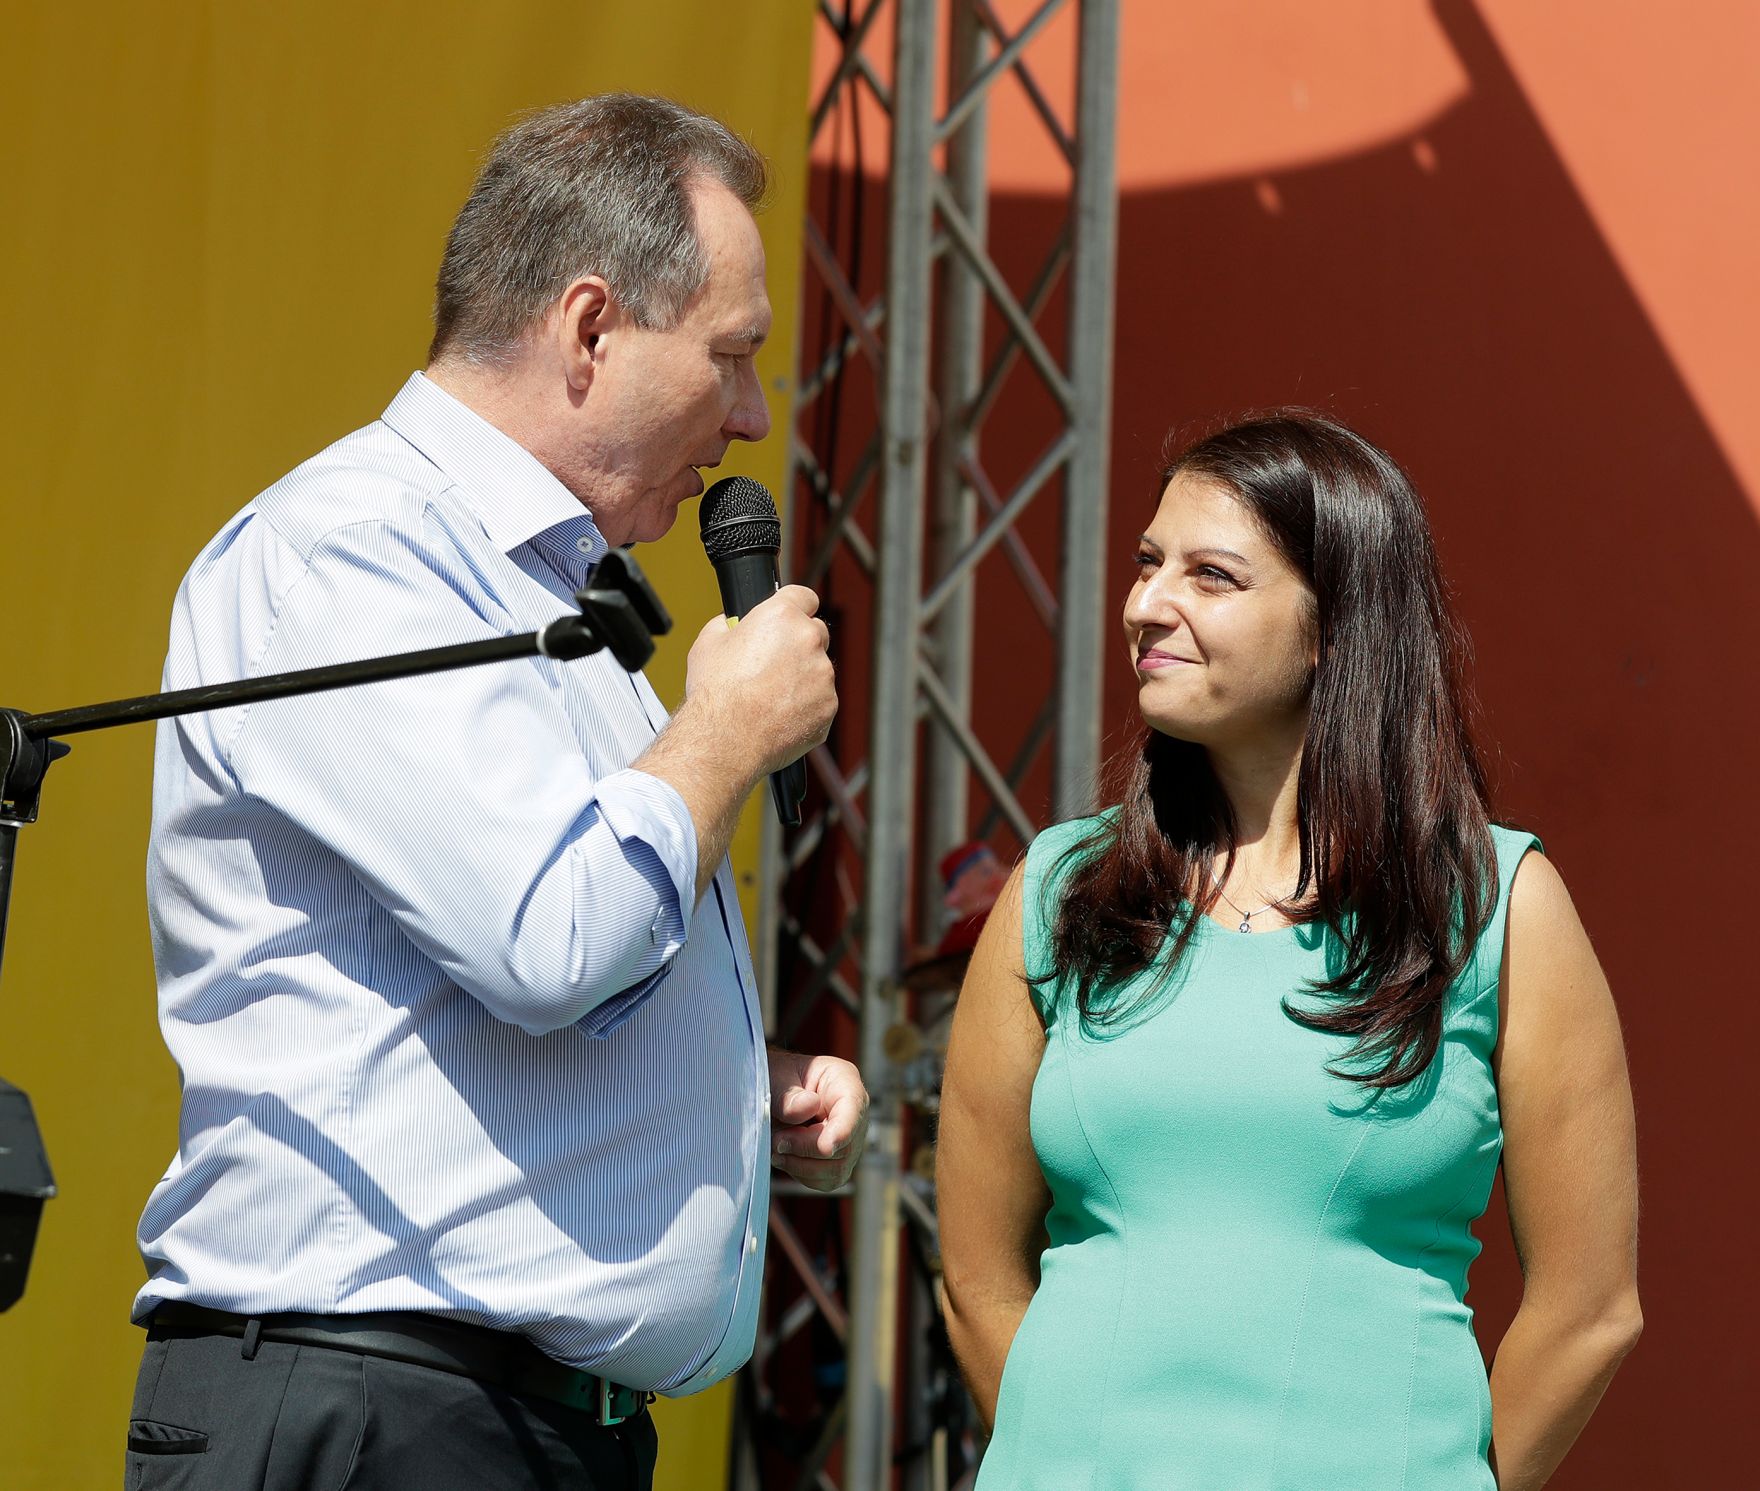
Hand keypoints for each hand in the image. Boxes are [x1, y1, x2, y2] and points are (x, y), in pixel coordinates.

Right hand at [682, 585, 835, 780]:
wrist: (725, 739)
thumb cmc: (716, 693)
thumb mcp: (708, 642)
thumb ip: (729, 624)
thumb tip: (733, 623)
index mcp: (781, 616)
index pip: (804, 596)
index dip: (795, 606)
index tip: (790, 617)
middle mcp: (808, 640)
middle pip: (815, 632)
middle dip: (798, 644)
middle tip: (772, 664)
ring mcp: (823, 675)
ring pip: (818, 670)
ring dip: (801, 678)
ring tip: (769, 696)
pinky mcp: (828, 706)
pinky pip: (820, 700)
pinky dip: (806, 706)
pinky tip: (778, 714)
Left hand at [768, 1047, 868, 1190]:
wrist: (772, 1091)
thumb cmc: (777, 1079)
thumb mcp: (775, 1077)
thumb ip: (788, 1095)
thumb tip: (809, 1107)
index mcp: (843, 1081)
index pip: (853, 1108)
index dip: (842, 1131)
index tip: (826, 1147)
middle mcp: (854, 1112)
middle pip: (845, 1145)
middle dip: (806, 1149)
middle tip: (777, 1139)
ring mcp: (850, 1139)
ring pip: (837, 1169)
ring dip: (802, 1165)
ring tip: (777, 1148)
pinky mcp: (838, 1162)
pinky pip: (827, 1181)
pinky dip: (803, 1174)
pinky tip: (785, 1157)